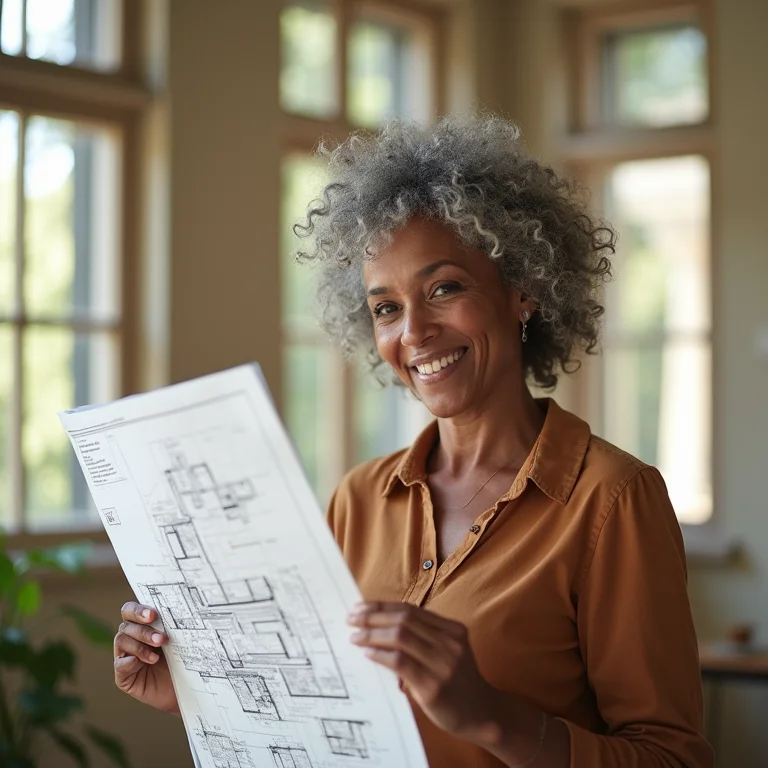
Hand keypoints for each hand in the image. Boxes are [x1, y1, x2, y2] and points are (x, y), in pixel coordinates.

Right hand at [114, 602, 178, 715]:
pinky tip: (140, 663)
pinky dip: (129, 662)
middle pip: (126, 625)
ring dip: (139, 646)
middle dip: (143, 630)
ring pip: (121, 641)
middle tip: (161, 638)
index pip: (131, 611)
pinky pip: (119, 665)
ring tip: (156, 656)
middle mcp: (132, 638)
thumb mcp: (179, 641)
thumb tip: (180, 613)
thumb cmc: (182, 661)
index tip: (154, 614)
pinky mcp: (124, 676)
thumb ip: (173, 627)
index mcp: (144, 625)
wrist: (183, 689)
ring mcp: (126, 656)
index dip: (138, 610)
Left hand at [348, 602, 498, 741]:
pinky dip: (381, 654)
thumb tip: (379, 627)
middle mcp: (450, 642)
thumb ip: (423, 639)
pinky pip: (401, 661)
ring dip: (372, 634)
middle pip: (403, 619)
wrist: (482, 714)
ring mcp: (443, 663)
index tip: (360, 606)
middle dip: (373, 616)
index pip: (410, 609)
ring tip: (355, 636)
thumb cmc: (457, 682)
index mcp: (453, 629)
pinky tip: (368, 653)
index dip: (382, 606)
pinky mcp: (434, 685)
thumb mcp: (448, 652)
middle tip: (351, 618)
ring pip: (400, 636)